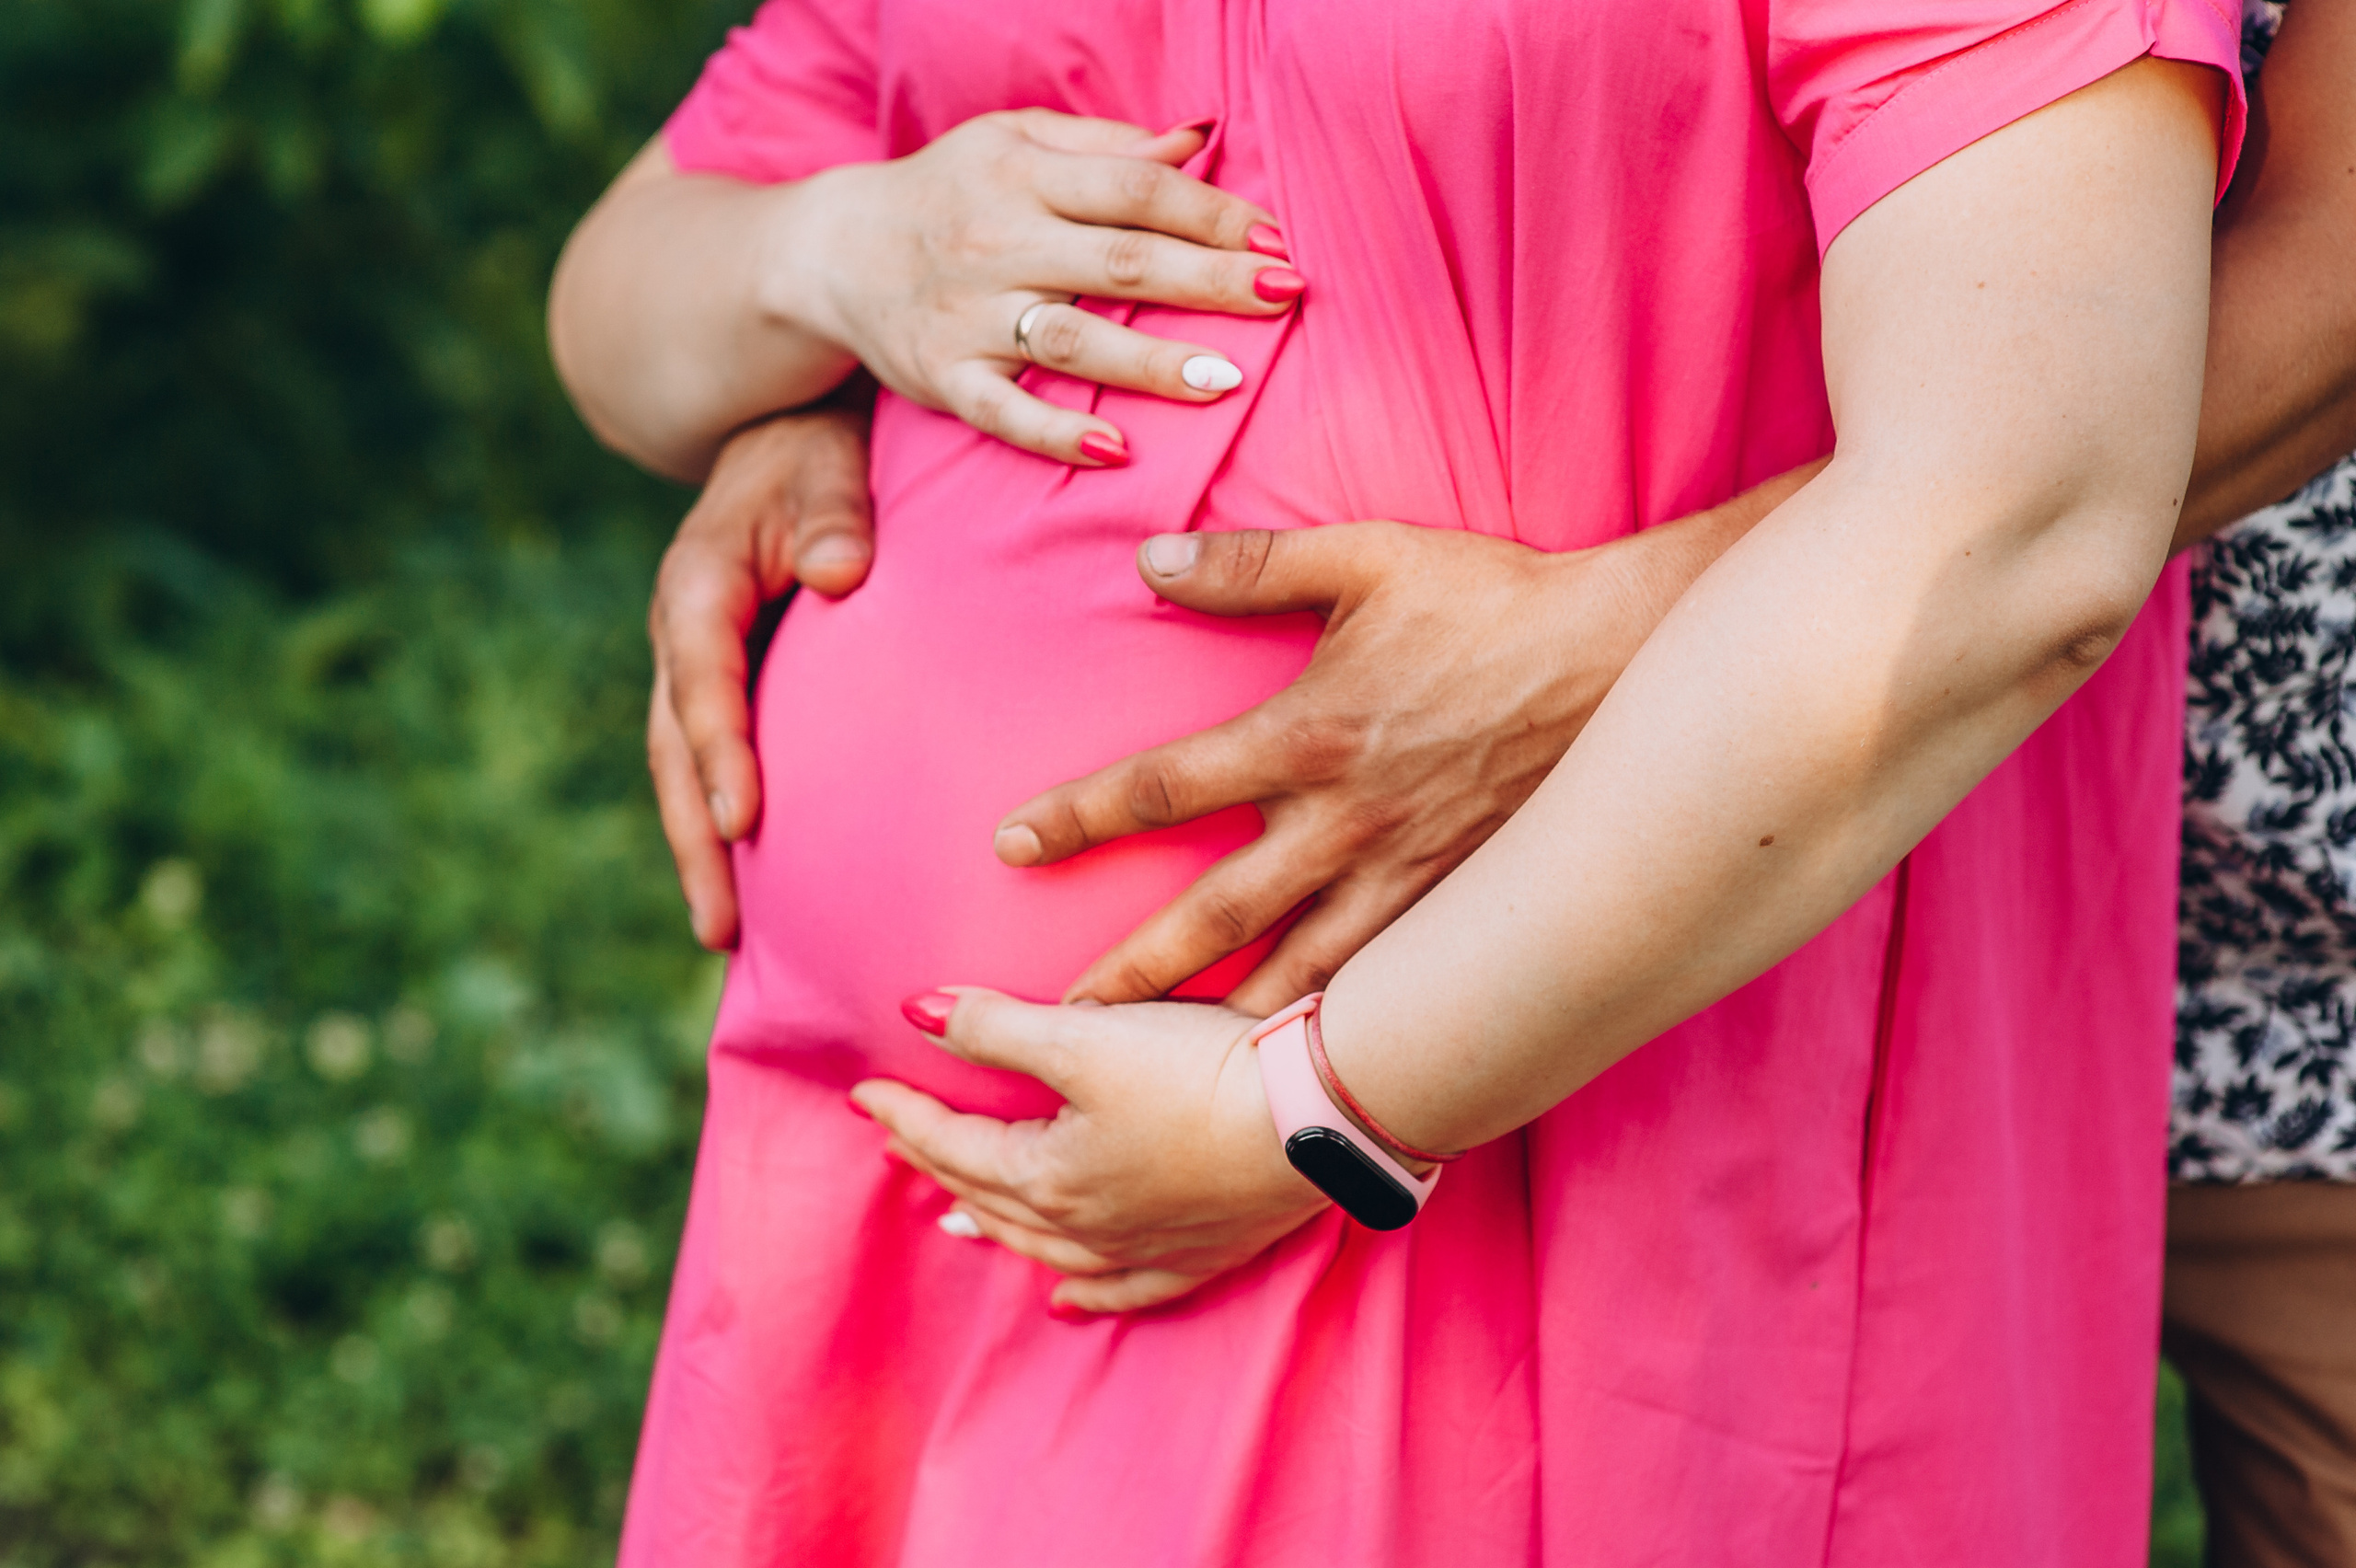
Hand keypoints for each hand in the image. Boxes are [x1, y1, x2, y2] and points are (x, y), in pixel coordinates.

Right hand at [648, 397, 875, 949]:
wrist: (793, 439)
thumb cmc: (819, 450)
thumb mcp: (828, 465)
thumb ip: (833, 514)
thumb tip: (838, 574)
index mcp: (699, 586)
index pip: (704, 681)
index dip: (719, 753)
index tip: (743, 821)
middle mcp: (683, 636)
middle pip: (674, 753)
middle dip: (695, 841)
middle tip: (719, 927)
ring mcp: (694, 667)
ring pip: (683, 772)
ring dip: (700, 853)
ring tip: (722, 935)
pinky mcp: (724, 684)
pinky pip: (713, 762)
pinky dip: (722, 824)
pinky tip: (752, 887)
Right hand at [780, 110, 1301, 465]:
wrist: (830, 251)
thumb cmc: (950, 191)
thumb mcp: (1015, 141)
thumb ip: (1108, 146)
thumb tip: (1202, 138)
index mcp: (1024, 174)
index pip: (1135, 190)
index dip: (1211, 214)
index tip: (1276, 241)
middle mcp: (998, 242)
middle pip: (1120, 263)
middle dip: (1209, 281)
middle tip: (1285, 298)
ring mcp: (969, 316)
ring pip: (1072, 342)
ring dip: (1151, 364)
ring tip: (1226, 381)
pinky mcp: (943, 378)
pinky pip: (1004, 413)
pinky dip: (1056, 435)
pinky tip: (1116, 450)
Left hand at [851, 989, 1326, 1313]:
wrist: (1316, 1119)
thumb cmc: (1199, 1073)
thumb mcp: (1084, 1035)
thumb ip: (996, 1026)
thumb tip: (918, 1014)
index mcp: (1048, 1175)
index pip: (955, 1144)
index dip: (906, 1115)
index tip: (864, 1094)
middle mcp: (1087, 1226)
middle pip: (991, 1197)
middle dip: (939, 1166)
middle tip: (900, 1142)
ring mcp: (1145, 1247)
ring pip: (1046, 1249)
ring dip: (995, 1228)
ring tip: (956, 1217)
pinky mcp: (1202, 1252)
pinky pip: (1126, 1289)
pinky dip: (1087, 1296)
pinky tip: (1067, 1302)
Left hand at [991, 468, 1821, 1011]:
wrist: (1625, 661)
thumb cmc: (1493, 603)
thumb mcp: (1368, 557)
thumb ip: (1252, 564)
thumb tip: (1150, 561)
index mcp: (1306, 735)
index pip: (1166, 785)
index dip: (1081, 816)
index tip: (1012, 844)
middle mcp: (1343, 821)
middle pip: (1216, 912)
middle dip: (1134, 967)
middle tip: (1065, 1014)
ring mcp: (1402, 872)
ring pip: (1297, 969)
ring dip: (1226, 1024)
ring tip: (1168, 1076)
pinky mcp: (1453, 898)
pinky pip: (1382, 977)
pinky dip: (1335, 1024)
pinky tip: (1301, 1063)